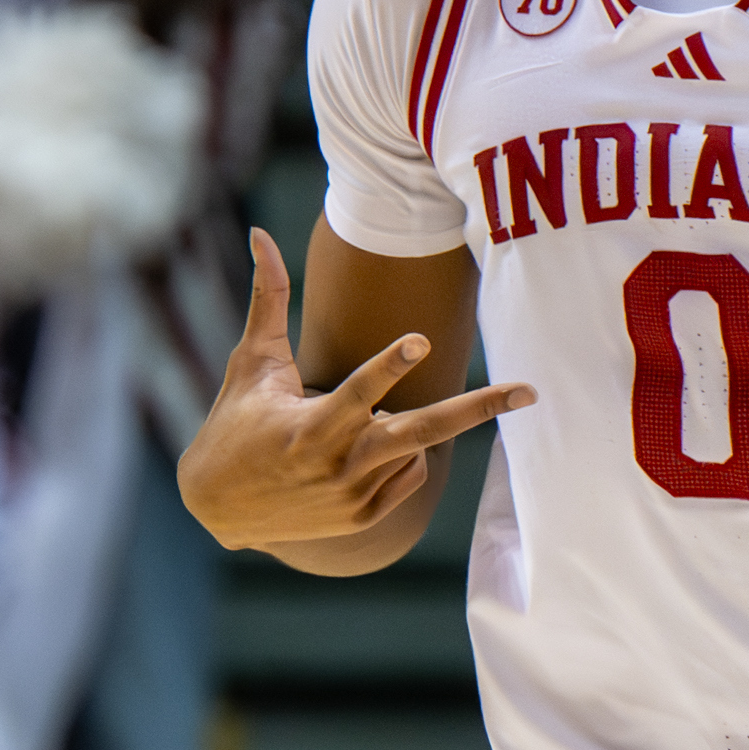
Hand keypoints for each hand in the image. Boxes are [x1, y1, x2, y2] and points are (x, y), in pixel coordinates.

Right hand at [178, 226, 529, 555]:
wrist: (218, 509)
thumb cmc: (236, 422)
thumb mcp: (251, 363)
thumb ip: (268, 299)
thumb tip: (259, 232)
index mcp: (309, 426)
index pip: (358, 391)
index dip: (389, 366)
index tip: (420, 339)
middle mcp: (338, 464)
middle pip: (421, 432)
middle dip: (478, 410)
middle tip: (530, 391)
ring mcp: (355, 496)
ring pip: (418, 449)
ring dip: (400, 426)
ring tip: (351, 427)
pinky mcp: (364, 517)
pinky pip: (412, 475)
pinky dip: (400, 456)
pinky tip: (357, 452)